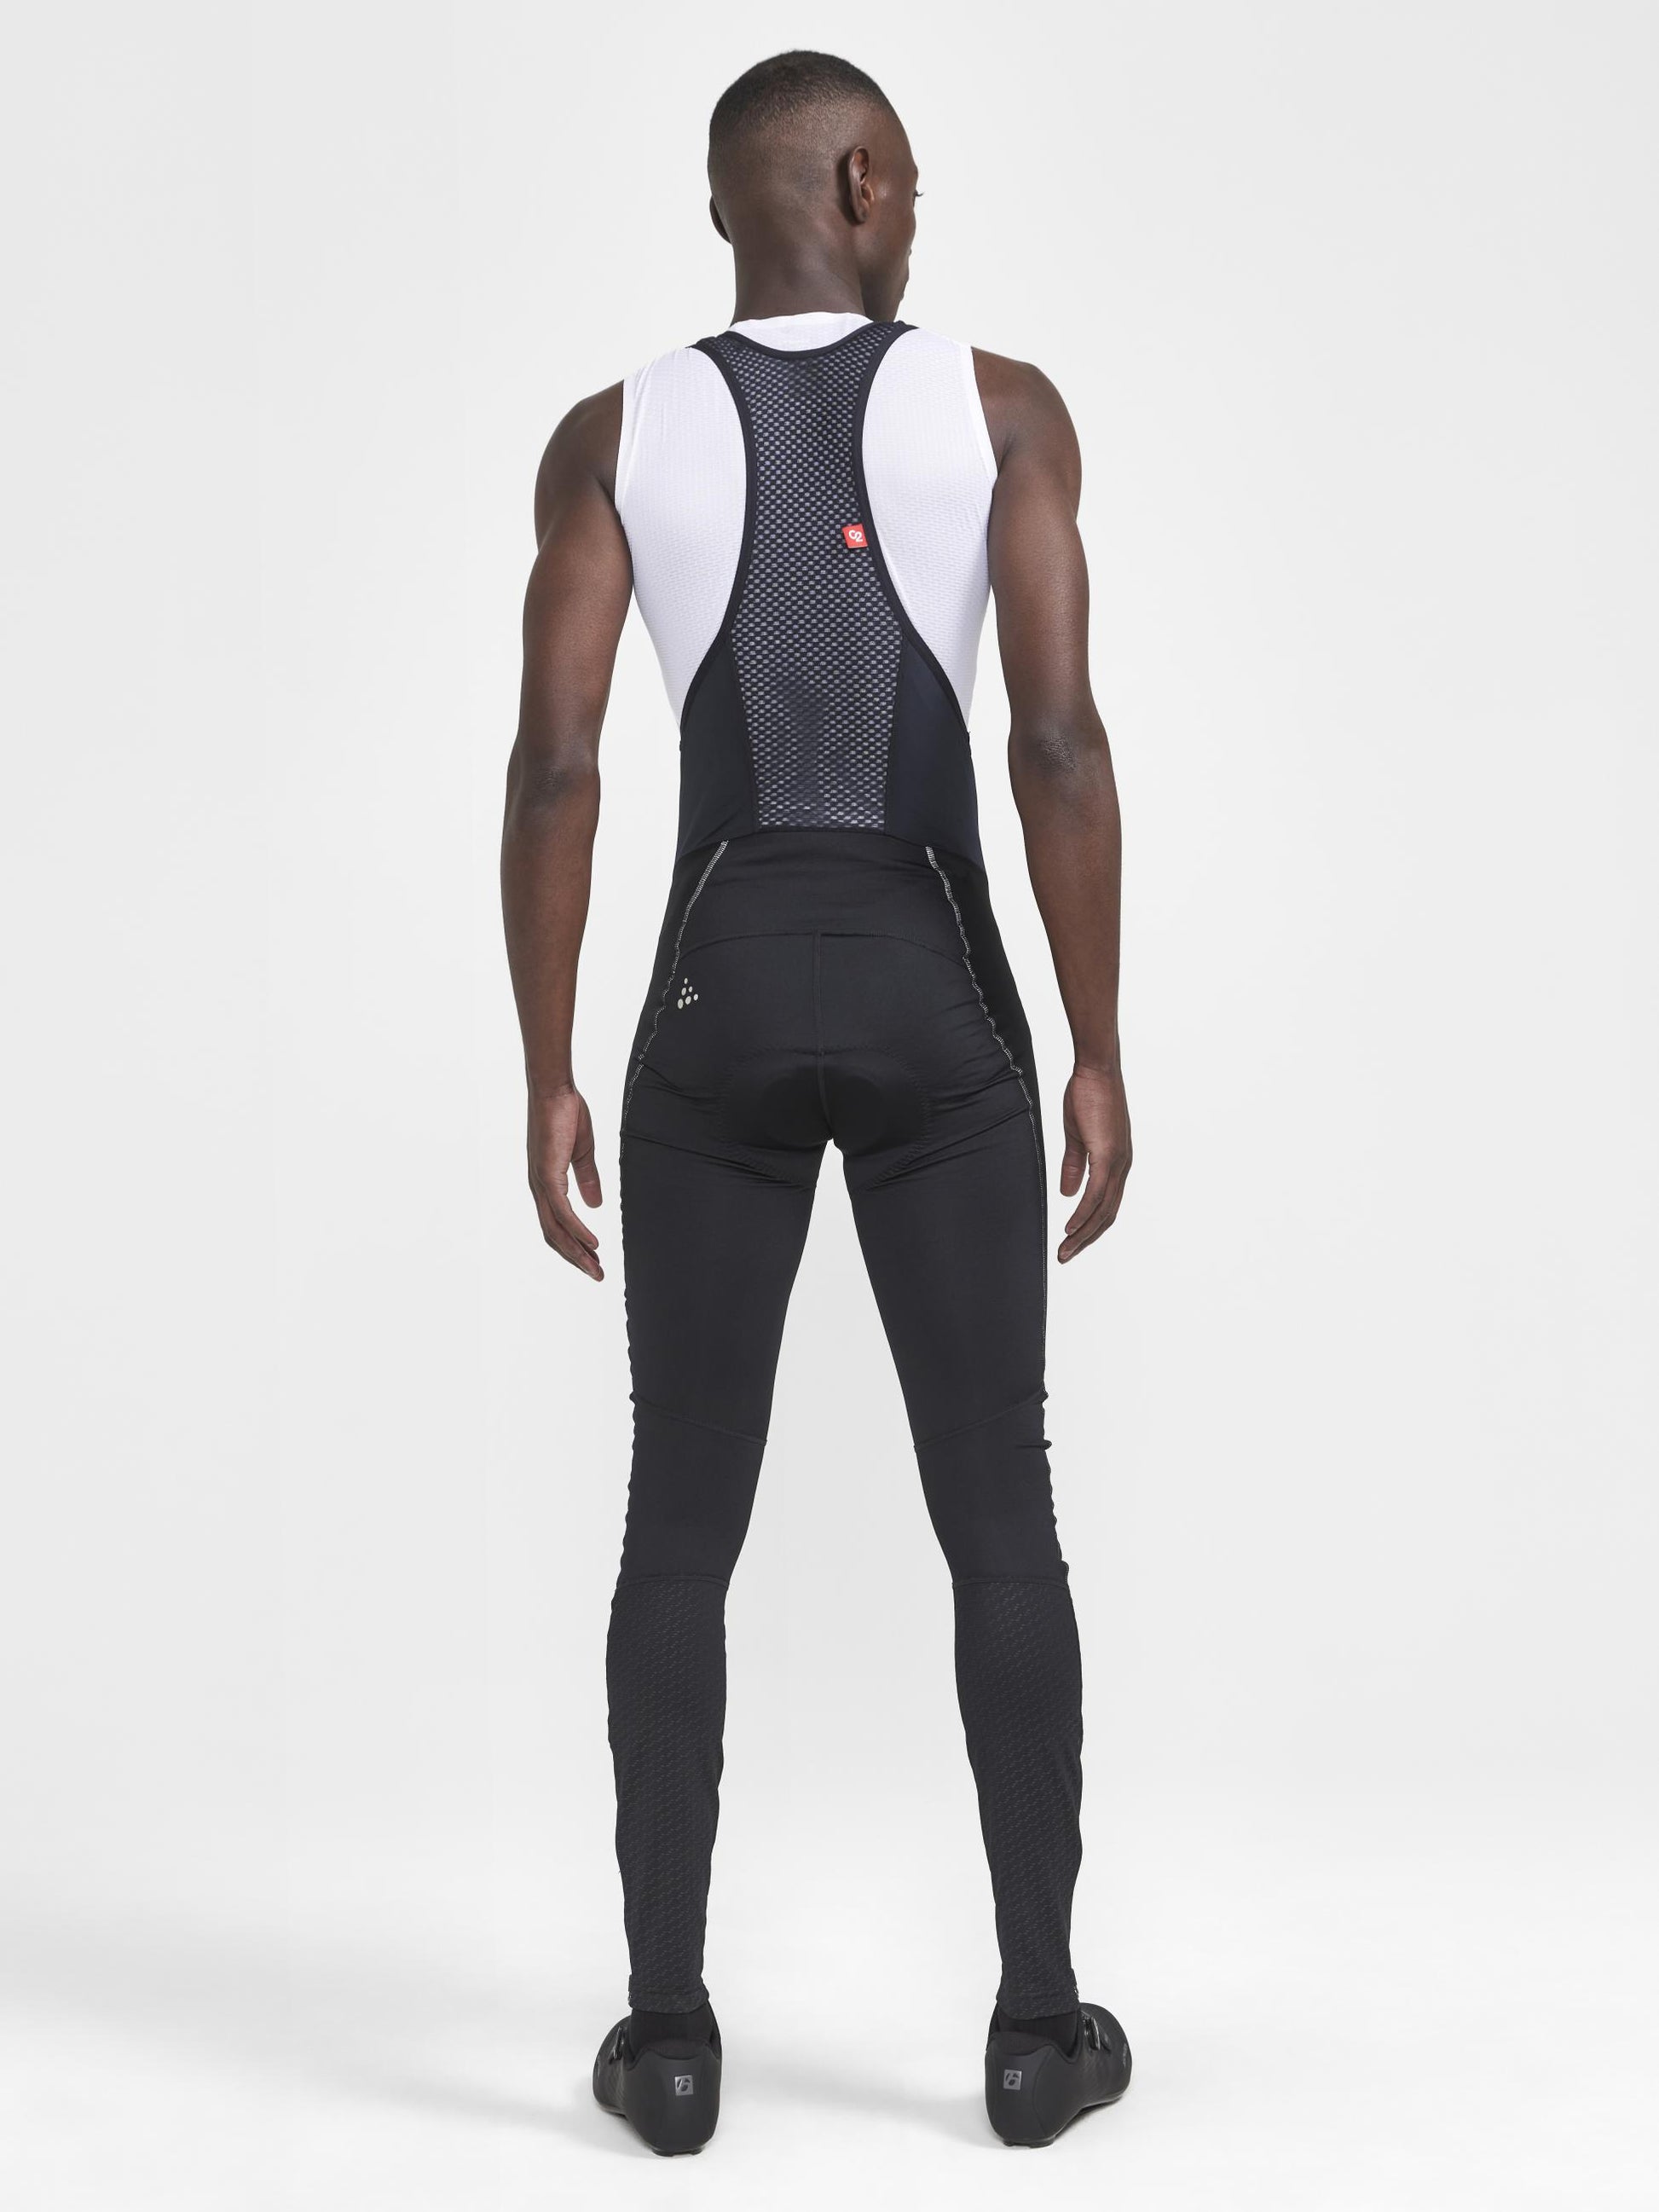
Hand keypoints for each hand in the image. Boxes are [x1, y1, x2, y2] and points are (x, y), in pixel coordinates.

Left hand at [527, 1084, 603, 1279]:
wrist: (554, 1089)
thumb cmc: (565, 1113)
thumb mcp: (581, 1152)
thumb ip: (587, 1179)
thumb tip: (594, 1205)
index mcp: (546, 1183)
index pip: (556, 1224)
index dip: (573, 1245)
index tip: (592, 1260)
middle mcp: (539, 1188)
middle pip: (553, 1234)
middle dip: (575, 1258)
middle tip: (596, 1274)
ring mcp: (541, 1183)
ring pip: (556, 1229)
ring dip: (576, 1251)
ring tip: (596, 1268)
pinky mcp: (547, 1174)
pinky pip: (562, 1211)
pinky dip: (577, 1230)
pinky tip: (592, 1244)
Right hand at [1057, 1064, 1130, 1262]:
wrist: (1097, 1071)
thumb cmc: (1088, 1096)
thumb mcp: (1078, 1137)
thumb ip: (1074, 1165)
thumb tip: (1069, 1194)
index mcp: (1116, 1163)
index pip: (1106, 1206)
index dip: (1090, 1227)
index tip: (1071, 1242)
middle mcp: (1122, 1167)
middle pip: (1107, 1215)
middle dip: (1086, 1239)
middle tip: (1066, 1256)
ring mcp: (1117, 1162)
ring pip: (1102, 1210)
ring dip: (1082, 1233)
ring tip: (1065, 1250)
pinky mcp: (1108, 1155)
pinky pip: (1096, 1193)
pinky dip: (1084, 1213)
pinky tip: (1070, 1226)